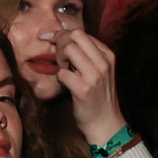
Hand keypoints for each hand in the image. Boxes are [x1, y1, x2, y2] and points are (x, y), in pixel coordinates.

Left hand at [46, 27, 127, 145]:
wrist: (105, 124)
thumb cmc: (99, 97)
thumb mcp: (101, 70)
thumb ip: (88, 54)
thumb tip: (64, 34)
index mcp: (108, 55)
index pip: (82, 33)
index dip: (63, 33)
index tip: (50, 37)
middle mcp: (103, 63)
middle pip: (75, 36)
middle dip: (60, 41)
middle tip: (58, 56)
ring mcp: (94, 76)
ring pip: (68, 50)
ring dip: (60, 58)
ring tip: (63, 69)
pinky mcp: (83, 89)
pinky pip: (62, 73)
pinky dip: (59, 76)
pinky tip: (64, 83)